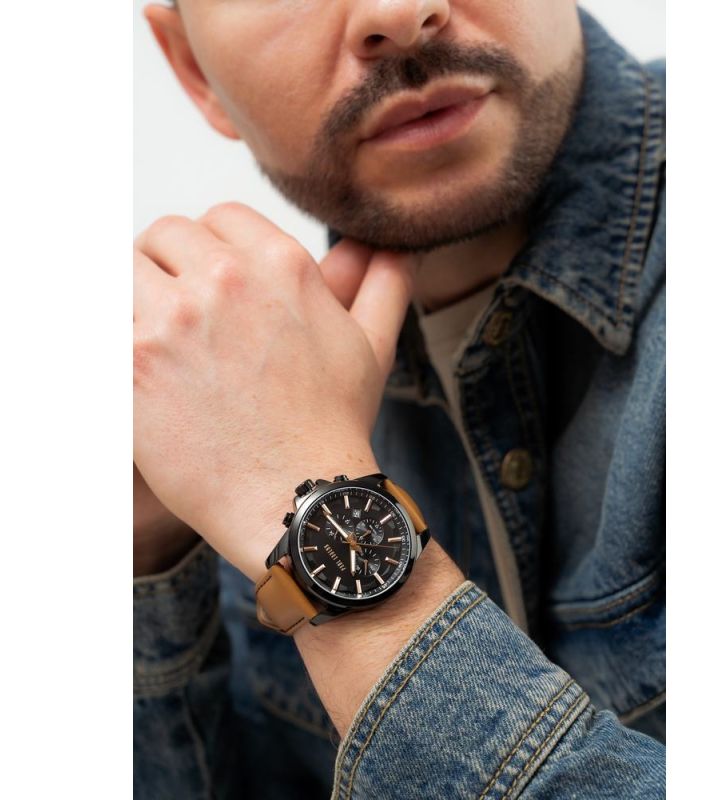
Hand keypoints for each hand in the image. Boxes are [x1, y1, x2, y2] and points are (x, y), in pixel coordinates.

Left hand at [133, 203, 417, 580]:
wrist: (293, 498)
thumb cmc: (331, 425)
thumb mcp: (372, 346)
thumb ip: (385, 283)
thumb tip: (393, 245)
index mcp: (280, 264)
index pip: (220, 217)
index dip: (216, 247)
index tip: (216, 281)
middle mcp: (223, 281)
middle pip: (165, 234)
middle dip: (171, 265)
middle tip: (182, 312)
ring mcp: (170, 320)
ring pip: (124, 271)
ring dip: (136, 297)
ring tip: (158, 340)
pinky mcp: (129, 364)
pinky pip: (100, 323)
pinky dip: (112, 338)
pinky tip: (139, 369)